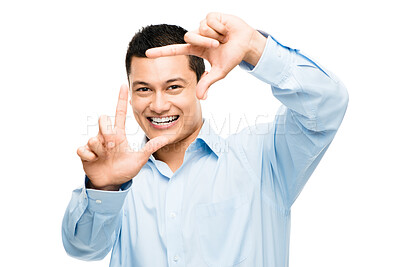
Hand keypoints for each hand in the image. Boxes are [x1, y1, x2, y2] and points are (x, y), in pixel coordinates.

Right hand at [77, 85, 169, 190]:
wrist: (111, 183)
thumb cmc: (125, 169)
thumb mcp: (140, 159)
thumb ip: (151, 148)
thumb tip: (167, 138)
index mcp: (118, 134)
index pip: (119, 113)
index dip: (121, 99)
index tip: (124, 85)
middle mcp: (106, 136)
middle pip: (103, 119)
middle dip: (107, 131)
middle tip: (114, 145)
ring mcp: (95, 144)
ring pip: (94, 138)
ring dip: (100, 149)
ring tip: (105, 157)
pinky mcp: (85, 153)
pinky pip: (82, 149)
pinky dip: (89, 156)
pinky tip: (94, 160)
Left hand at [145, 13, 266, 99]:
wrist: (247, 43)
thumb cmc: (233, 56)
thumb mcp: (219, 71)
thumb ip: (207, 82)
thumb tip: (200, 98)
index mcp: (196, 49)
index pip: (175, 50)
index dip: (162, 52)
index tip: (147, 54)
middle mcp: (197, 36)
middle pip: (190, 36)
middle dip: (206, 41)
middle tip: (219, 44)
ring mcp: (203, 26)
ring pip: (200, 28)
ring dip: (215, 34)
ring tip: (224, 37)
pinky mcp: (211, 16)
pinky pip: (210, 20)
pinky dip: (220, 27)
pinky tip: (226, 29)